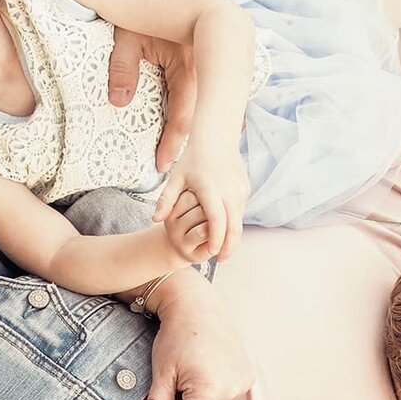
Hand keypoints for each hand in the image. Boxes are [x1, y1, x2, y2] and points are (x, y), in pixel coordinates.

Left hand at [108, 28, 198, 172]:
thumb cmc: (141, 16)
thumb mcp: (126, 39)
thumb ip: (122, 69)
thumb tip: (119, 102)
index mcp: (188, 65)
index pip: (182, 115)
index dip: (173, 142)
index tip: (162, 164)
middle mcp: (204, 72)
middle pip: (202, 121)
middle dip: (193, 151)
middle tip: (180, 177)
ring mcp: (209, 74)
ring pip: (211, 115)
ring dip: (203, 139)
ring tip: (195, 166)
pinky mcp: (208, 74)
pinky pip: (210, 104)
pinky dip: (208, 124)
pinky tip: (207, 143)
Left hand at [131, 275, 252, 399]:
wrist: (197, 305)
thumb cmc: (176, 335)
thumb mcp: (162, 373)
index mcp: (209, 389)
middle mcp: (232, 388)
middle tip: (168, 389)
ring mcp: (243, 383)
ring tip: (186, 375)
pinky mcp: (248, 377)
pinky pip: (224, 397)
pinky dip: (209, 393)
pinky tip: (202, 371)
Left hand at [153, 142, 248, 263]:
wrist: (216, 137)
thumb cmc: (191, 159)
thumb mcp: (175, 178)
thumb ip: (166, 200)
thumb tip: (155, 221)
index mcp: (210, 189)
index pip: (216, 221)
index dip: (216, 240)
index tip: (212, 255)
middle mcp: (229, 190)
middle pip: (234, 226)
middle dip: (229, 247)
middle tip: (221, 261)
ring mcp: (240, 189)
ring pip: (239, 220)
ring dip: (233, 236)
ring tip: (223, 250)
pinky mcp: (245, 188)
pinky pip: (240, 211)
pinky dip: (234, 223)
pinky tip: (225, 232)